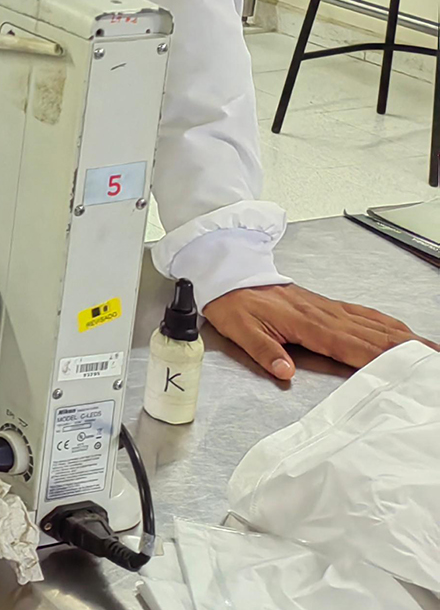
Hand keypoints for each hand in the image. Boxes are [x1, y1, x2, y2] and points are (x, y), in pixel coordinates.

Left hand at [202, 283, 429, 379]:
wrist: (229, 276)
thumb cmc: (234, 303)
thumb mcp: (239, 330)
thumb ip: (264, 351)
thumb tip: (285, 371)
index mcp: (307, 324)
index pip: (350, 346)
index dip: (380, 358)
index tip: (406, 368)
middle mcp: (326, 315)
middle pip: (374, 336)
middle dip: (407, 349)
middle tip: (433, 360)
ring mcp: (330, 308)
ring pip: (375, 324)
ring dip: (405, 337)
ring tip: (430, 348)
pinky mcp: (329, 305)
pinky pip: (365, 314)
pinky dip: (388, 324)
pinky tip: (402, 331)